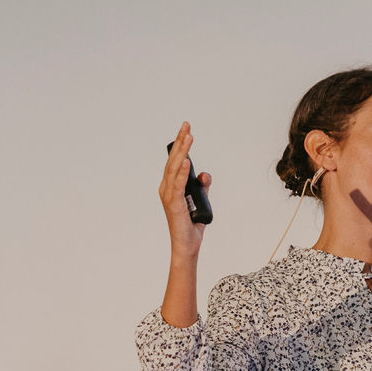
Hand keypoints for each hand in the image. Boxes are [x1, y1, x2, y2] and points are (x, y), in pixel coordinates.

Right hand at [161, 122, 212, 257]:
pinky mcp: (174, 204)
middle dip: (181, 142)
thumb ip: (202, 186)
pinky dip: (182, 172)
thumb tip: (205, 174)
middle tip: (187, 125)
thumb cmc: (191, 224)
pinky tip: (186, 161)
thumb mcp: (201, 200)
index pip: (174, 161)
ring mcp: (169, 196)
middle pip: (173, 161)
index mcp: (170, 186)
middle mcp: (166, 189)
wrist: (187, 244)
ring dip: (183, 152)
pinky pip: (178, 185)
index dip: (180, 145)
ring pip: (175, 169)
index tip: (186, 130)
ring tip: (189, 137)